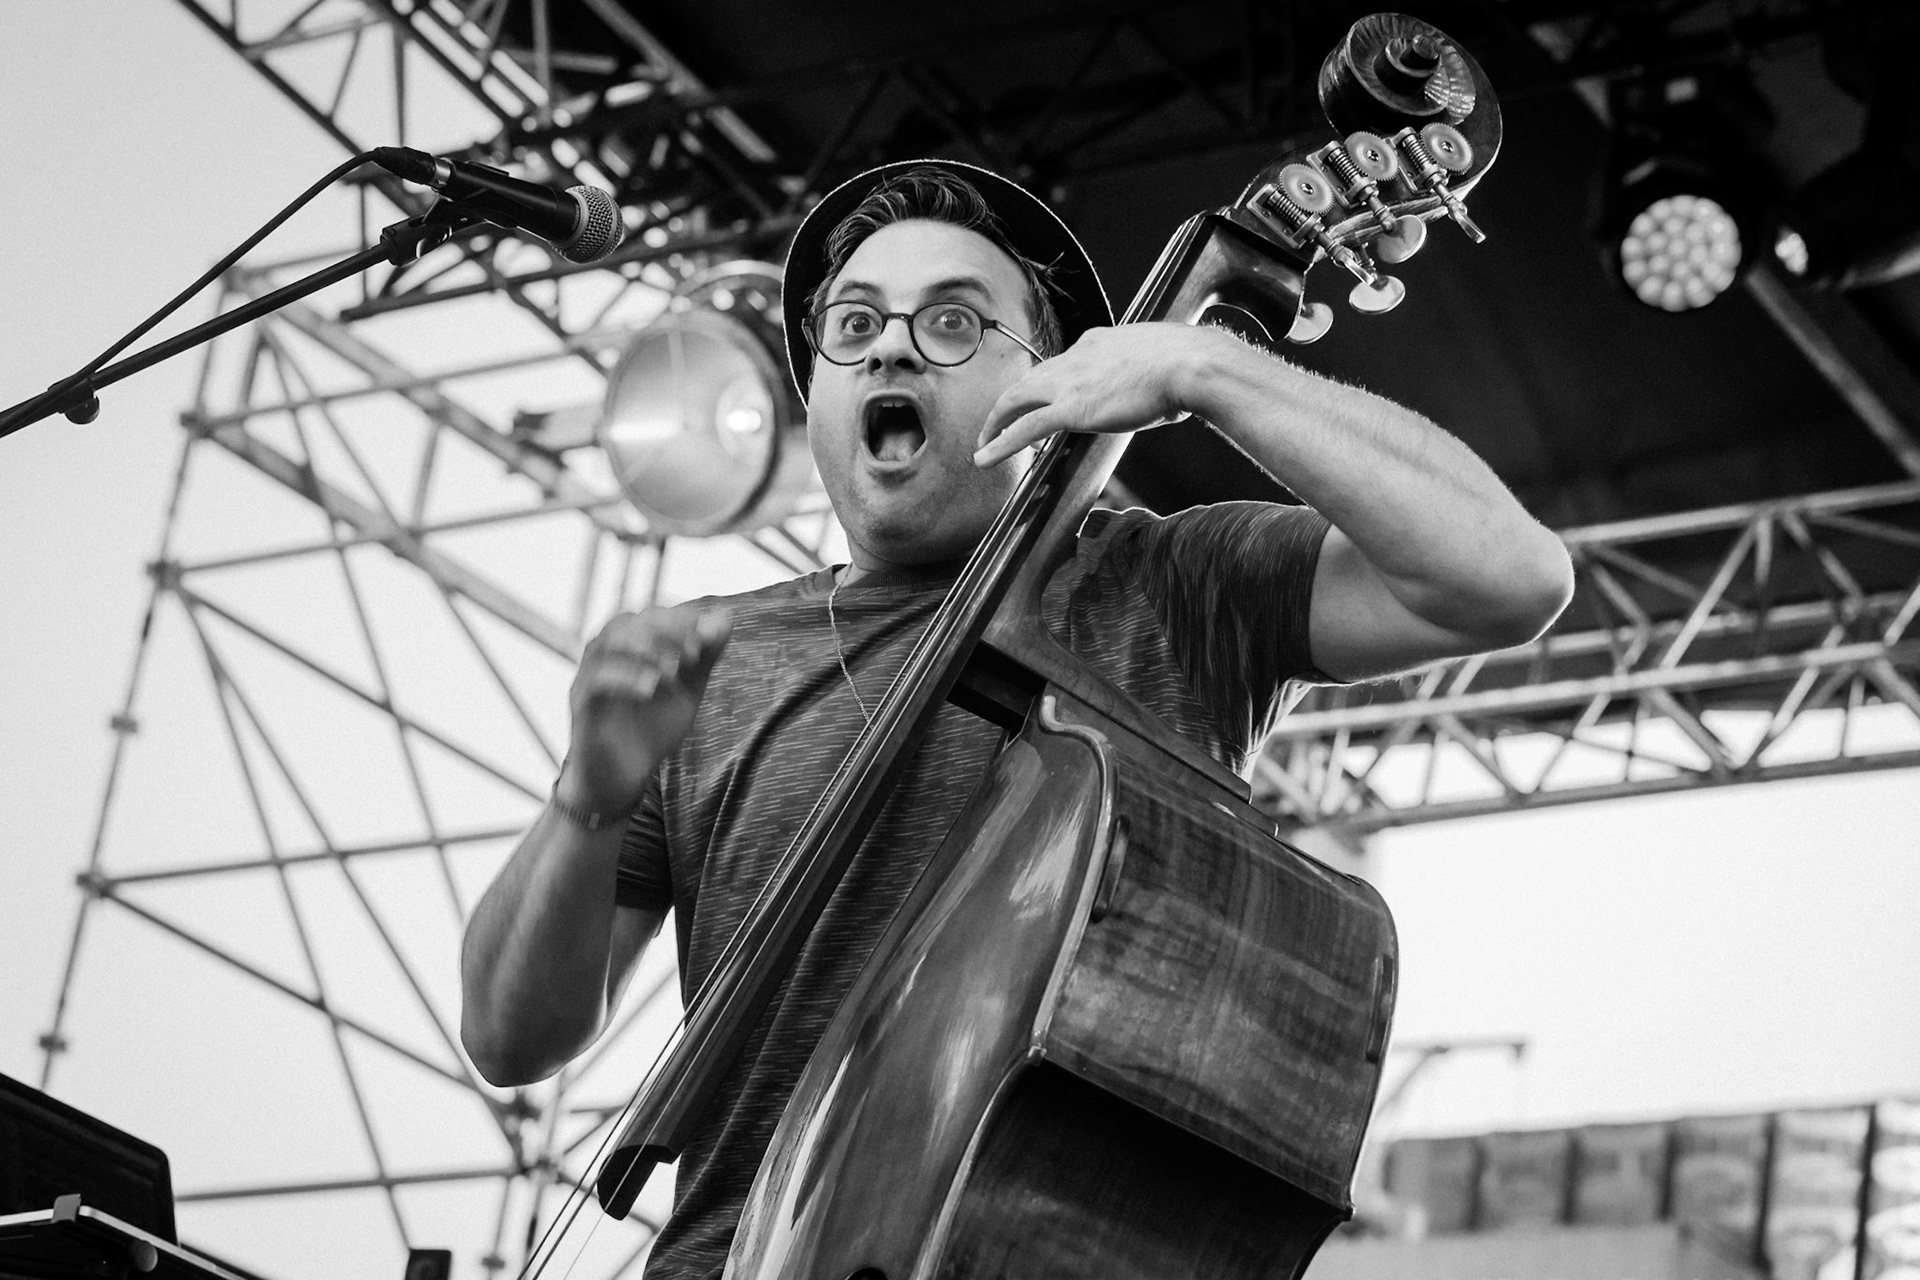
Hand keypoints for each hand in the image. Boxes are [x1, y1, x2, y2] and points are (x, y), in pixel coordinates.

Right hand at [560, 605, 731, 811]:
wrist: (623, 778)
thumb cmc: (652, 728)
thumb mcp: (688, 688)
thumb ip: (705, 654)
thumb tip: (727, 614)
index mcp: (627, 648)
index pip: (648, 614)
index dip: (678, 618)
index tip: (707, 635)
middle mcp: (602, 657)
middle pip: (624, 622)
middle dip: (663, 630)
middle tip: (694, 652)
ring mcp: (588, 680)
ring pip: (604, 645)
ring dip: (644, 648)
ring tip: (674, 668)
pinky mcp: (581, 708)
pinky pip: (594, 681)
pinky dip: (624, 677)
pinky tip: (651, 688)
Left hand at [974, 322, 1219, 467]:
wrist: (1190, 362)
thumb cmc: (1190, 364)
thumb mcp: (1164, 362)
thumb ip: (1153, 377)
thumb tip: (1169, 397)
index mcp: (1097, 342)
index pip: (1062, 363)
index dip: (1049, 384)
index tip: (1047, 399)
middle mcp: (1076, 356)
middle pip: (1030, 379)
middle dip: (1009, 402)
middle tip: (997, 422)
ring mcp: (1069, 382)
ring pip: (1016, 400)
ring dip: (996, 422)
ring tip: (983, 443)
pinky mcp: (1070, 408)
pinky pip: (1024, 428)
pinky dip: (999, 443)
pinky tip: (983, 457)